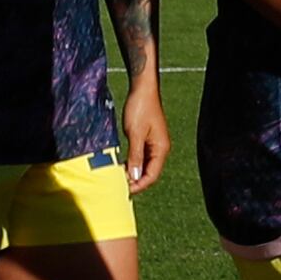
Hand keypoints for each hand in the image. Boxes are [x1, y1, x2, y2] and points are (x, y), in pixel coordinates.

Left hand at [121, 64, 169, 192]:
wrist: (143, 88)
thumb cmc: (140, 108)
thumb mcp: (135, 134)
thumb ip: (135, 156)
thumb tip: (134, 176)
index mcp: (161, 148)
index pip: (152, 175)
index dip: (139, 185)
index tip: (125, 190)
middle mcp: (161, 148)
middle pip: (150, 172)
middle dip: (136, 181)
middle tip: (119, 186)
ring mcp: (155, 144)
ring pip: (145, 165)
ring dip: (133, 172)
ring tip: (119, 177)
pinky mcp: (148, 139)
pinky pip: (142, 156)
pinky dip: (133, 162)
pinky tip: (122, 165)